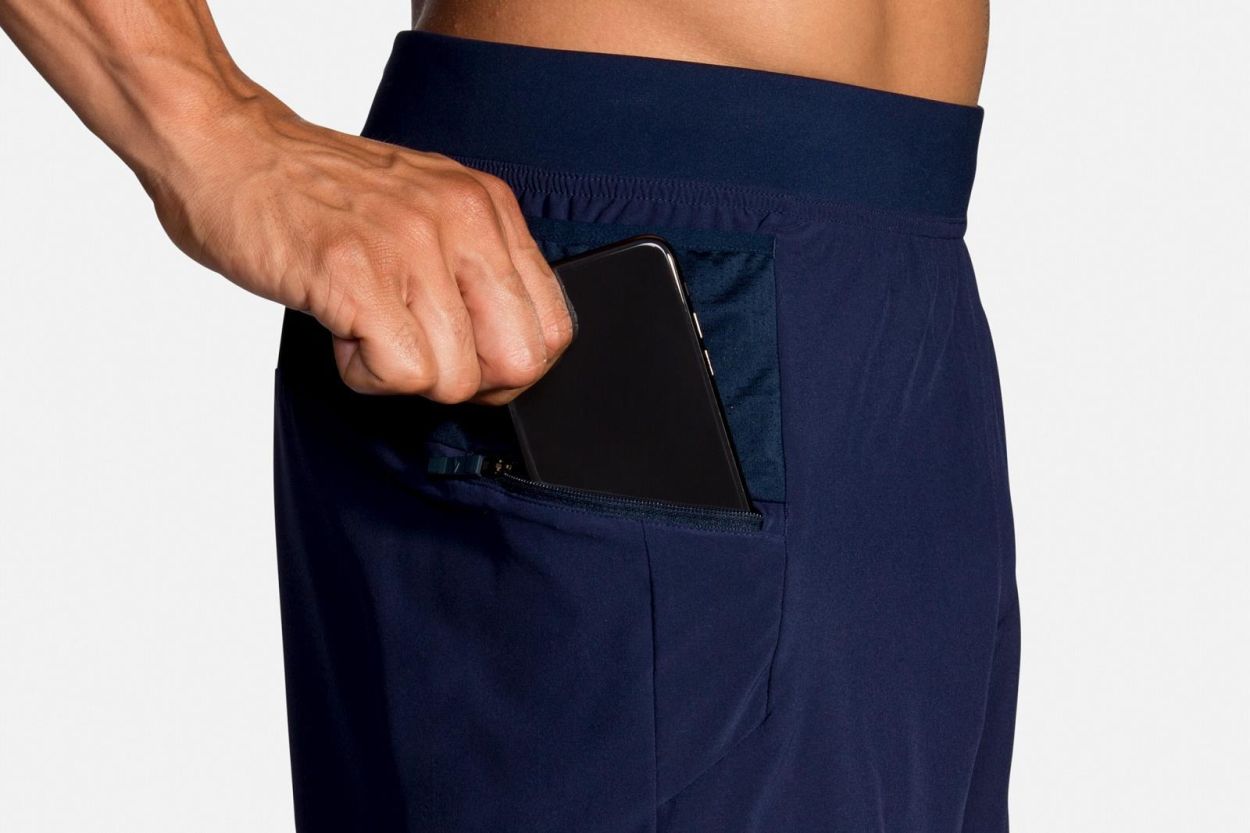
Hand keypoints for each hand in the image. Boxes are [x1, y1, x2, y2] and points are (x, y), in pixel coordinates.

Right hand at [143, 94, 573, 403]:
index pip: (554, 325)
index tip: (467, 359)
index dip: (510, 365)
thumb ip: (474, 266)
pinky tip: (340, 329)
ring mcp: (410, 245)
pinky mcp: (355, 275)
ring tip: (364, 325)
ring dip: (403, 374)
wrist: (224, 147)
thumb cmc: (317, 192)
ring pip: (457, 378)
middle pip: (519, 360)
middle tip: (416, 353)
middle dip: (468, 382)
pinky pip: (403, 374)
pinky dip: (365, 374)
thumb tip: (507, 352)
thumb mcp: (426, 208)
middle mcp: (461, 219)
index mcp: (486, 206)